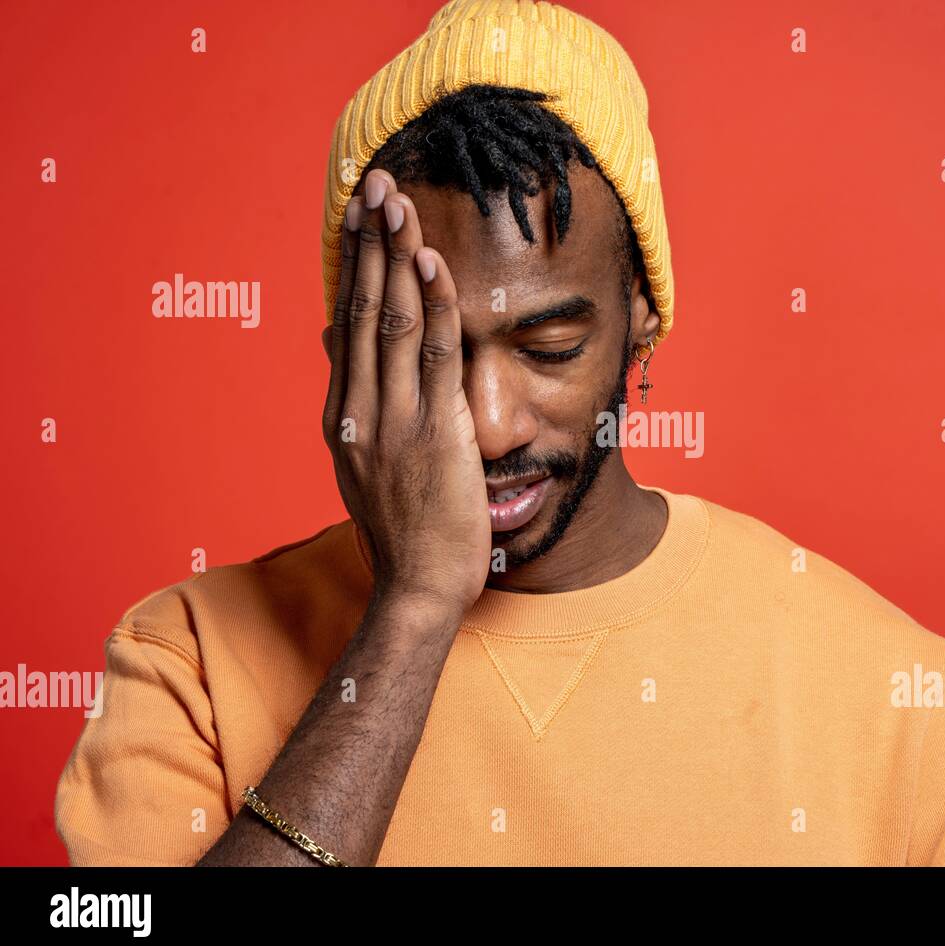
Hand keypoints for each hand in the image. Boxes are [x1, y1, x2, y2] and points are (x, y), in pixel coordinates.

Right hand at [322, 169, 490, 615]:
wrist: (420, 589)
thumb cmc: (403, 528)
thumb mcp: (363, 458)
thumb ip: (353, 397)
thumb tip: (335, 335)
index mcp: (344, 415)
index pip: (347, 322)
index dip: (354, 264)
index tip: (358, 215)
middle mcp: (360, 411)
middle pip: (364, 310)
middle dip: (370, 243)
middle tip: (375, 183)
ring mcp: (394, 421)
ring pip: (394, 323)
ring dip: (398, 258)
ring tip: (398, 202)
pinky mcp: (434, 434)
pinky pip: (435, 357)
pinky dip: (433, 307)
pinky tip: (431, 263)